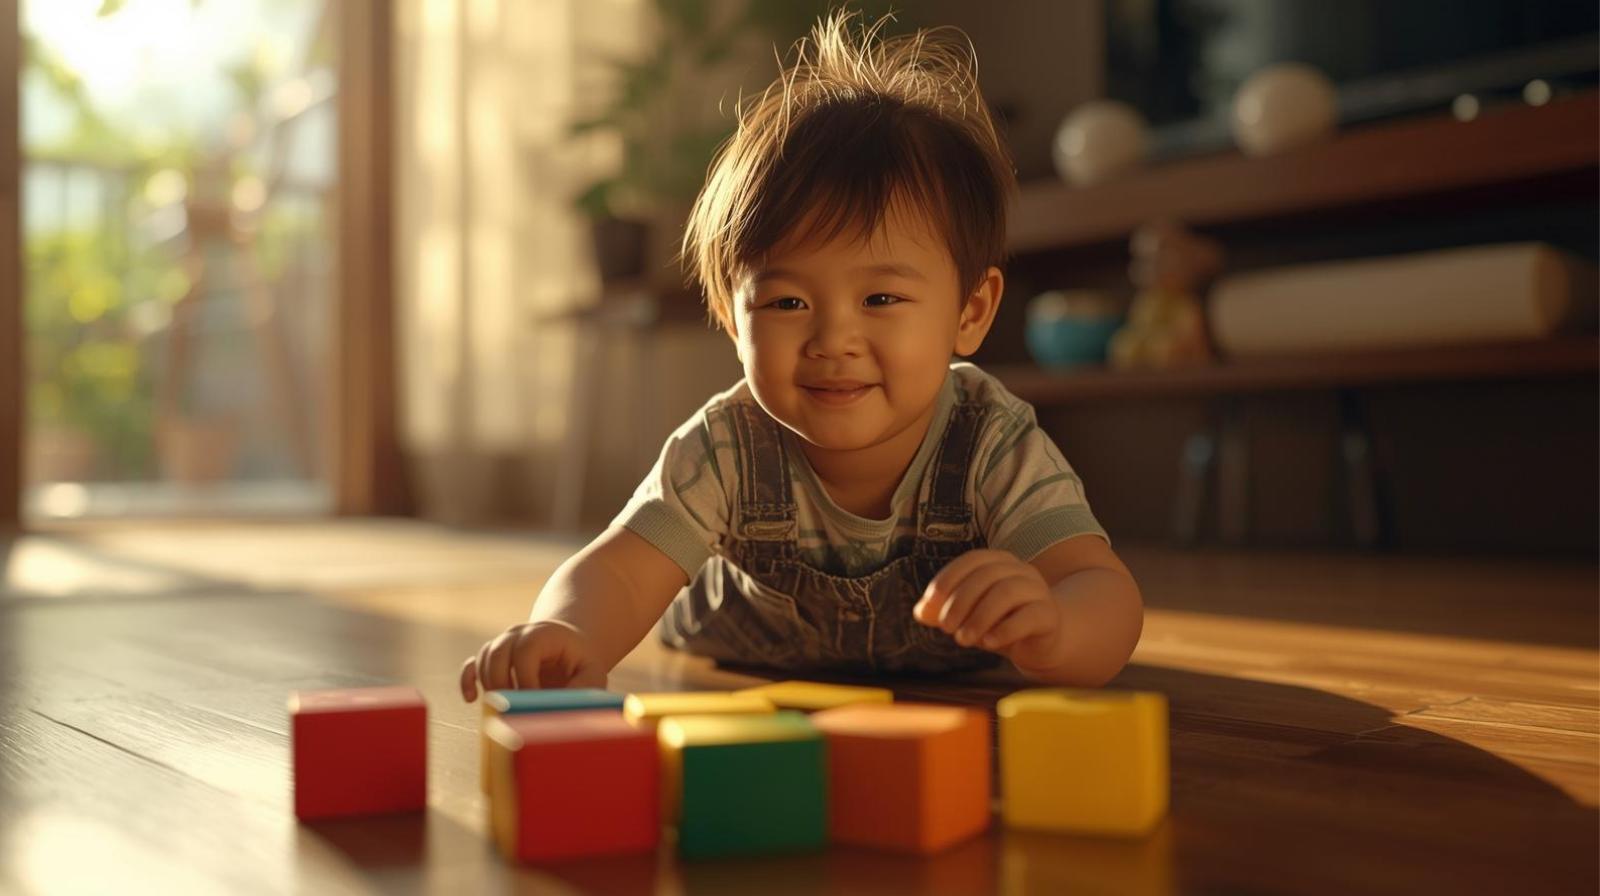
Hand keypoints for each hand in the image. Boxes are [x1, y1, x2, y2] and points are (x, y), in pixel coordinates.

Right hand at [458, 619, 605, 700]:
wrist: (571, 650)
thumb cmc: (582, 665)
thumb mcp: (592, 674)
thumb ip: (581, 689)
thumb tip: (558, 709)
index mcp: (545, 633)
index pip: (525, 651)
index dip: (526, 679)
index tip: (534, 701)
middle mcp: (519, 633)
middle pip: (498, 653)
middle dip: (503, 684)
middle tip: (515, 708)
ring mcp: (503, 643)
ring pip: (483, 660)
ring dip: (490, 686)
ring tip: (507, 708)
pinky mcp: (492, 658)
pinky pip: (471, 665)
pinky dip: (468, 680)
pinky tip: (471, 699)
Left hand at [913, 549, 1061, 669]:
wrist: (1039, 643)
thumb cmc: (998, 622)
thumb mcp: (967, 616)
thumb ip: (941, 611)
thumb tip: (920, 611)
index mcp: (999, 562)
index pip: (972, 560)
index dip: (949, 578)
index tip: (930, 603)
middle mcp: (1021, 570)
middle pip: (987, 576)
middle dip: (960, 601)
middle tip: (946, 628)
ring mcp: (1038, 591)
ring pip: (1007, 593)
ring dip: (979, 617)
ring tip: (962, 639)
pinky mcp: (1049, 615)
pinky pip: (1029, 616)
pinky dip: (1005, 629)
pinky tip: (988, 644)